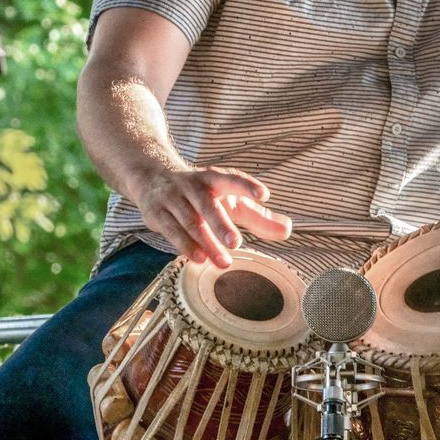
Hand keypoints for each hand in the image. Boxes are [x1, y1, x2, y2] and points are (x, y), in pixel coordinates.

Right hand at [134, 165, 291, 266]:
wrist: (151, 178)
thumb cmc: (202, 195)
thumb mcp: (230, 201)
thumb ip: (258, 217)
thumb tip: (287, 230)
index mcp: (214, 179)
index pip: (232, 179)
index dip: (247, 186)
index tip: (264, 195)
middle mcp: (192, 186)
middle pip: (207, 205)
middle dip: (221, 224)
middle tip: (236, 243)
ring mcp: (172, 198)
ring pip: (190, 221)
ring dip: (206, 242)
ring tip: (223, 262)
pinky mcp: (157, 213)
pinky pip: (171, 230)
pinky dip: (184, 245)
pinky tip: (199, 259)